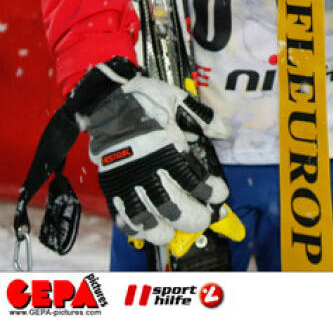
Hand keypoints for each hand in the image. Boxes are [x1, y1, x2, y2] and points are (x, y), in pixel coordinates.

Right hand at [77, 58, 235, 248]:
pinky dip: (130, 224)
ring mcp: (127, 177)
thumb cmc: (144, 99)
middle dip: (190, 216)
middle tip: (202, 220)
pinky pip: (119, 210)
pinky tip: (141, 230)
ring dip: (159, 228)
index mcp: (167, 148)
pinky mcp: (111, 182)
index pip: (192, 179)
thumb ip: (204, 118)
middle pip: (171, 203)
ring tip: (169, 235)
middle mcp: (148, 167)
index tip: (220, 194)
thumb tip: (225, 131)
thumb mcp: (179, 101)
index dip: (209, 190)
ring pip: (145, 214)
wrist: (106, 99)